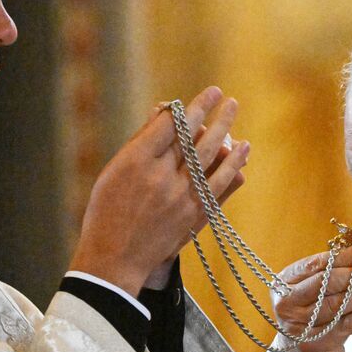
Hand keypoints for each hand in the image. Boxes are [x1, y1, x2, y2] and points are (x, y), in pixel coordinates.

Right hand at [70, 86, 248, 293]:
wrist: (116, 257)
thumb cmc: (108, 209)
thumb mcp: (114, 171)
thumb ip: (141, 142)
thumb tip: (165, 112)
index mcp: (135, 162)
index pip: (169, 125)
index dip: (191, 107)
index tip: (206, 94)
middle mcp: (160, 177)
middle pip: (192, 137)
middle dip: (210, 113)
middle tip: (225, 97)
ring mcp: (180, 196)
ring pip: (210, 156)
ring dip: (226, 130)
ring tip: (233, 110)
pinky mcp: (195, 214)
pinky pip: (220, 183)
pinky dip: (233, 164)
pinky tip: (243, 149)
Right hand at [275, 248, 351, 351]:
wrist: (305, 351)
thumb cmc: (313, 311)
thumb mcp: (313, 289)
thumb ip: (333, 272)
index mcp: (285, 281)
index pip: (316, 264)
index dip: (344, 257)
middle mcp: (287, 302)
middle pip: (326, 283)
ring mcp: (298, 324)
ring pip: (336, 305)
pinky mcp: (313, 343)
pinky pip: (342, 325)